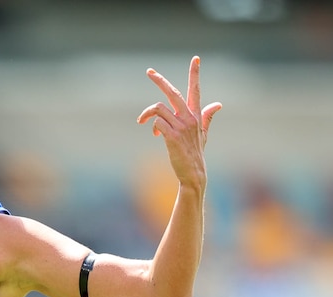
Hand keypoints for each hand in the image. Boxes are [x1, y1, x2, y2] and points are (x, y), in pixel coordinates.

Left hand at [136, 56, 221, 190]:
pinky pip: (157, 122)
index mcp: (196, 115)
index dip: (196, 74)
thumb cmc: (196, 153)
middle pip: (172, 93)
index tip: (196, 58)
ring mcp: (181, 126)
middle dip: (159, 80)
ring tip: (142, 121)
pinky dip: (152, 125)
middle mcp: (189, 118)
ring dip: (147, 113)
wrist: (193, 173)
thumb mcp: (203, 134)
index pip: (196, 90)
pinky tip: (154, 134)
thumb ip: (207, 117)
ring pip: (159, 108)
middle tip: (149, 71)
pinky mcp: (172, 136)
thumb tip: (218, 104)